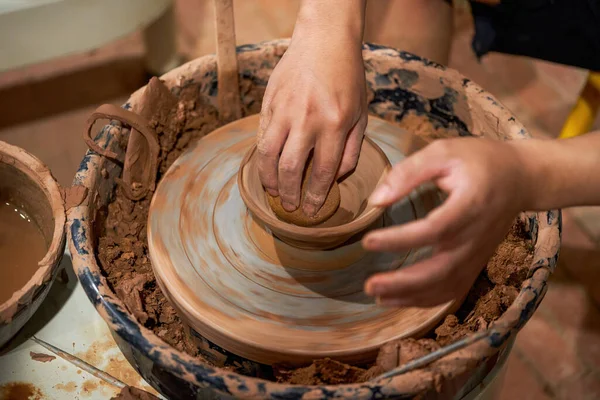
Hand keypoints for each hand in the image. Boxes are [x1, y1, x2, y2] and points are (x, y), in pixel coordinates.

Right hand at [257, 1, 367, 216]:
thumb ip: (351, 150)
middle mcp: (307, 119)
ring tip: (273, 192)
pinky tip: (267, 167)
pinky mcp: (269, 101)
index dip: (315, 197)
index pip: (321, 172)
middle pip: (290, 168)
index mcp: (334, 124)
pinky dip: (262, 156)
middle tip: (290, 207)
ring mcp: (284, 110)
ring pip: (268, 154)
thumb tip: (335, 179)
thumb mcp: (361, 114)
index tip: (312, 211)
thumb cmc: (348, 79)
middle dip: (289, 194)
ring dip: (268, 179)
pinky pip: (261, 135)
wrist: (325, 40)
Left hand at [362, 138, 529, 306]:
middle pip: (441, 270)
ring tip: (378, 296)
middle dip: (403, 283)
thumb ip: (409, 173)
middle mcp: (476, 236)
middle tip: (369, 285)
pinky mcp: (476, 262)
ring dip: (411, 296)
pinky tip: (399, 299)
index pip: (434, 230)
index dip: (400, 239)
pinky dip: (426, 300)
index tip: (368, 241)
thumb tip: (375, 200)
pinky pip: (454, 289)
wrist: (521, 178)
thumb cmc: (479, 160)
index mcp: (470, 205)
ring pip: (447, 286)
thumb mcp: (443, 151)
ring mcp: (478, 254)